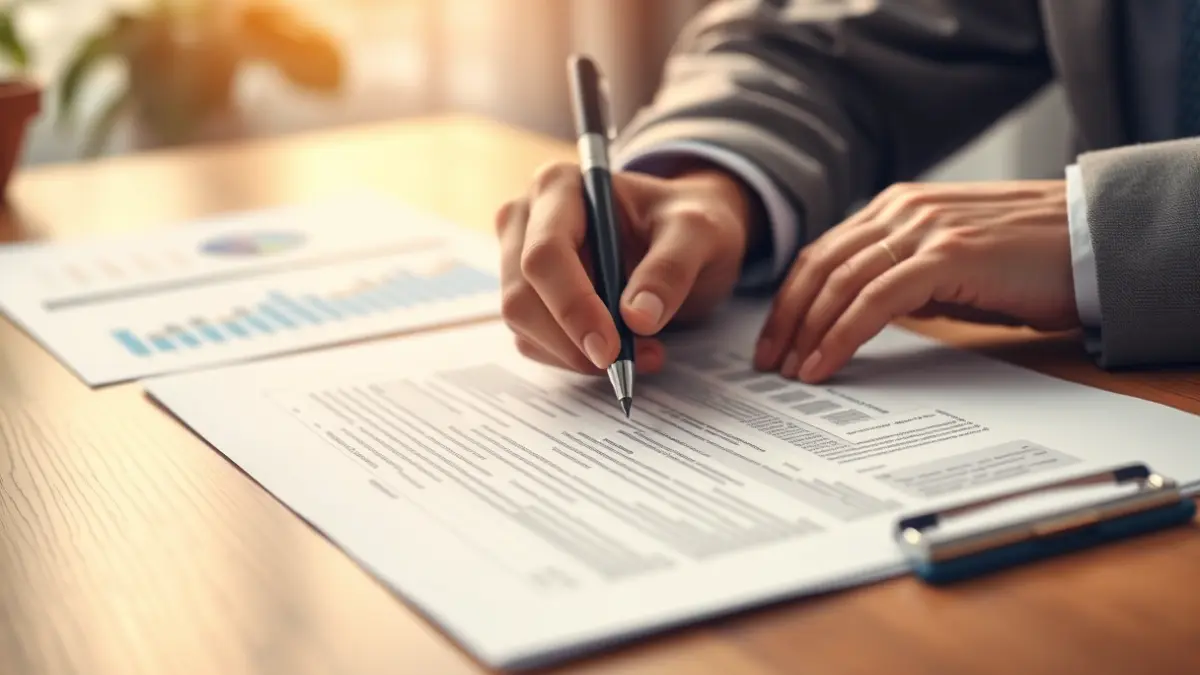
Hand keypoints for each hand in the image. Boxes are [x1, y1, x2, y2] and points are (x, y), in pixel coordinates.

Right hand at [496, 161, 754, 373]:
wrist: (686, 238)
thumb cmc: (686, 224)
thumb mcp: (698, 233)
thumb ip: (672, 268)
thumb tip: (638, 318)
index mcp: (559, 187)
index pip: (545, 254)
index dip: (572, 306)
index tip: (610, 348)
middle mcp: (527, 219)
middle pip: (522, 296)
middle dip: (573, 340)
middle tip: (630, 362)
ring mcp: (520, 261)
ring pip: (524, 326)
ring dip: (578, 355)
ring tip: (643, 352)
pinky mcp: (529, 298)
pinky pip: (536, 343)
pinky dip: (576, 359)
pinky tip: (624, 350)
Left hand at [754, 180, 1077, 382]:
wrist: (1094, 240)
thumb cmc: (1029, 258)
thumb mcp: (950, 264)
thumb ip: (904, 277)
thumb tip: (860, 316)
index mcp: (898, 208)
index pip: (824, 253)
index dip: (791, 298)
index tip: (774, 338)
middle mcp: (902, 211)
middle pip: (820, 267)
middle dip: (786, 318)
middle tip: (768, 362)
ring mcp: (924, 229)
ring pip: (840, 283)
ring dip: (807, 332)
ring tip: (790, 370)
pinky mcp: (947, 255)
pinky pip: (874, 300)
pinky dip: (841, 335)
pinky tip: (824, 363)